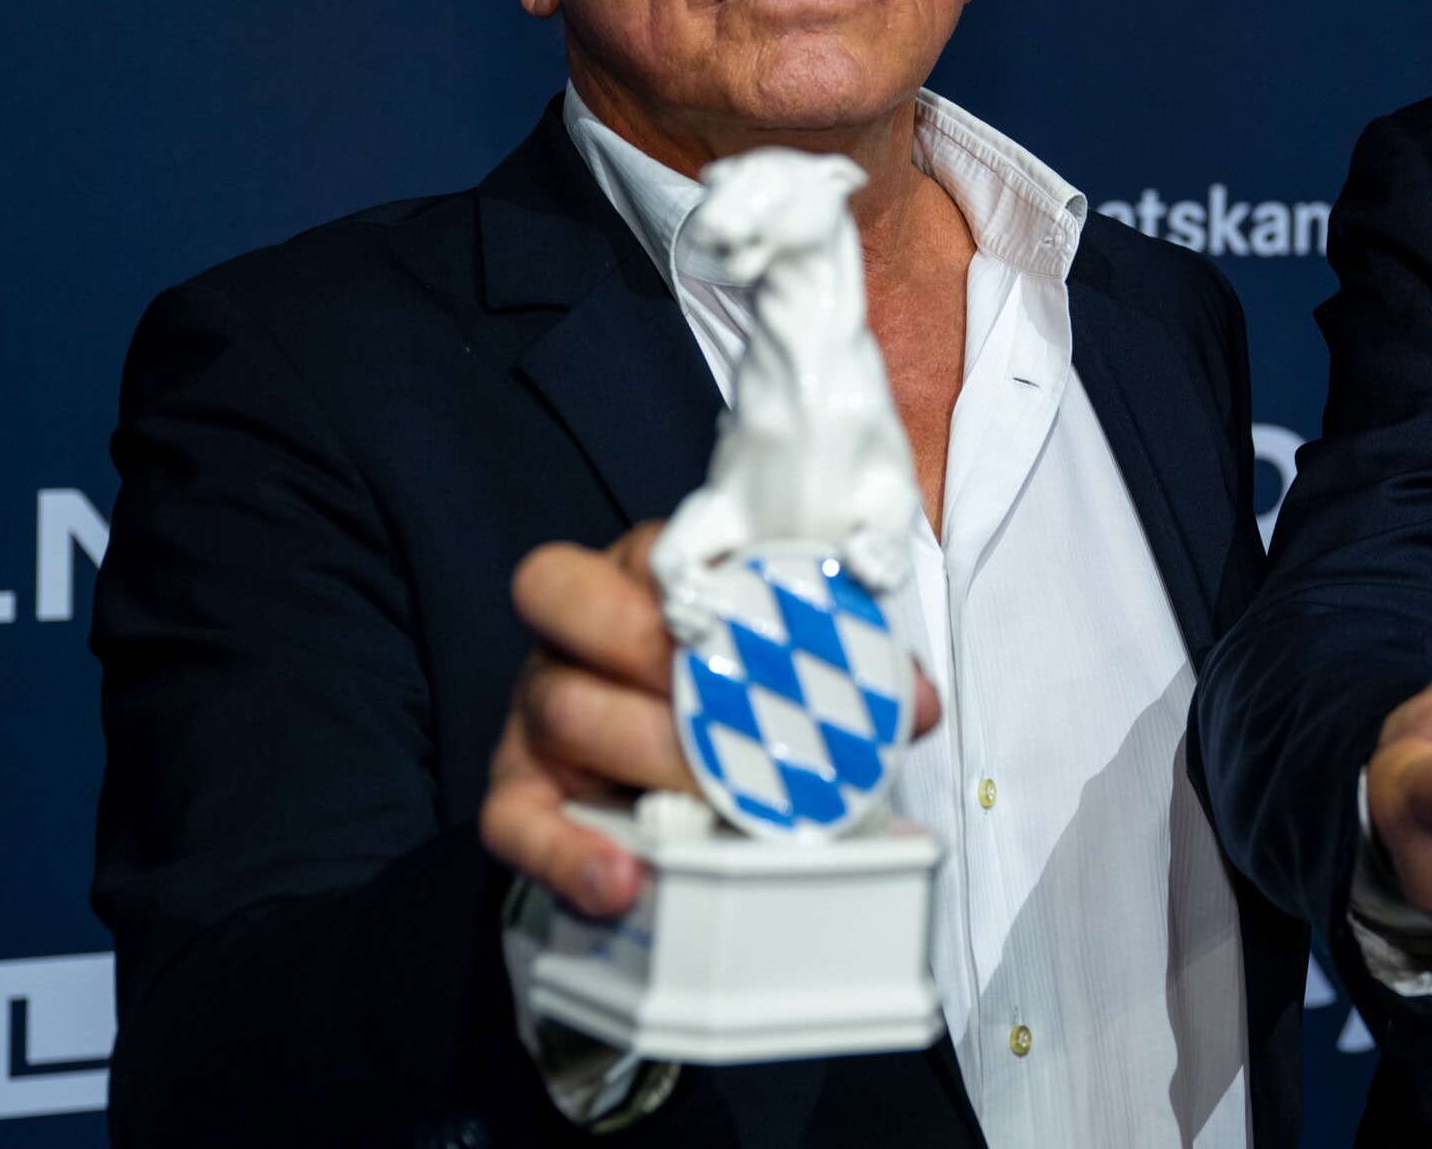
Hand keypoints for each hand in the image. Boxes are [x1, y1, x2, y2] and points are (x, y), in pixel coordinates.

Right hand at [481, 521, 939, 916]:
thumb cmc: (735, 702)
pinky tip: (625, 881)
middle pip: (567, 605)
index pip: (643, 549)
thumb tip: (916, 705)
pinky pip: (515, 820)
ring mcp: (537, 713)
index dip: (690, 578)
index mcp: (643, 581)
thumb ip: (846, 671)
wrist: (677, 784)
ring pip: (558, 707)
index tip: (753, 617)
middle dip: (655, 652)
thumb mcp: (788, 670)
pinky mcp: (519, 792)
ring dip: (646, 752)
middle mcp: (575, 636)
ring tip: (715, 797)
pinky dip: (569, 855)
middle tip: (732, 707)